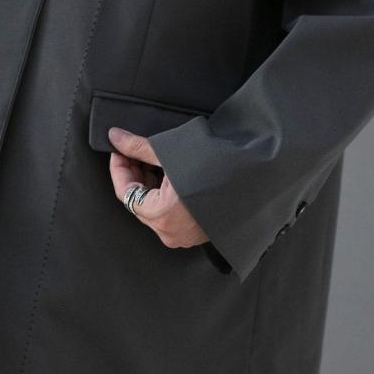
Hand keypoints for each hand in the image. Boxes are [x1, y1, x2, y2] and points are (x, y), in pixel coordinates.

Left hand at [107, 126, 208, 248]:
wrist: (259, 175)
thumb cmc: (217, 165)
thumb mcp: (171, 153)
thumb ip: (139, 147)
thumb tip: (114, 137)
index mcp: (162, 216)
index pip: (125, 192)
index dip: (119, 167)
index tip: (119, 149)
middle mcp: (171, 232)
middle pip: (138, 201)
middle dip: (134, 174)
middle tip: (133, 150)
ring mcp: (185, 236)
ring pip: (154, 208)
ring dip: (149, 182)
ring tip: (152, 158)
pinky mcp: (197, 232)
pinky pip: (170, 214)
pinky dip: (164, 194)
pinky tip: (168, 173)